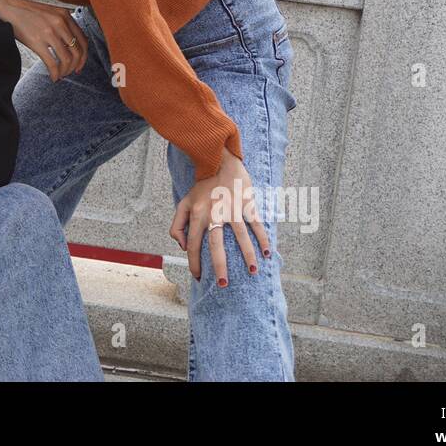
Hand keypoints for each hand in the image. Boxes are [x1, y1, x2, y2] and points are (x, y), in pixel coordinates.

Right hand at [0, 0, 88, 81]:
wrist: (9, 8)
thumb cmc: (28, 13)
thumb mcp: (50, 13)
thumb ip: (62, 25)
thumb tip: (70, 45)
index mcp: (65, 15)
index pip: (83, 40)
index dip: (84, 56)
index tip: (79, 65)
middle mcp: (60, 23)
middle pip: (77, 51)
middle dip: (75, 66)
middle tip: (70, 72)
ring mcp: (49, 32)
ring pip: (67, 59)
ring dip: (65, 71)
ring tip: (60, 75)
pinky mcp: (37, 42)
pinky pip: (52, 63)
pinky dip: (55, 73)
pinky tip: (53, 77)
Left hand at [168, 150, 268, 286]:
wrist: (218, 160)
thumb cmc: (201, 185)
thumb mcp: (183, 202)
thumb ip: (177, 225)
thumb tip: (182, 246)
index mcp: (197, 215)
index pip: (192, 244)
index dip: (194, 263)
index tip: (199, 277)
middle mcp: (214, 214)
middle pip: (216, 245)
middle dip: (219, 266)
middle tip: (224, 285)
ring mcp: (232, 208)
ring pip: (241, 237)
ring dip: (248, 256)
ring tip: (253, 272)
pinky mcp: (246, 203)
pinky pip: (256, 224)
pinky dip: (262, 239)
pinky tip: (267, 253)